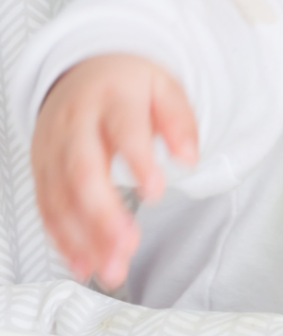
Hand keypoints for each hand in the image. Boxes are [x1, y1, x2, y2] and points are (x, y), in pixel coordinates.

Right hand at [31, 54, 197, 288]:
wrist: (85, 69)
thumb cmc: (130, 85)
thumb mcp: (164, 87)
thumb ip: (179, 120)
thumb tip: (189, 158)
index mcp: (112, 97)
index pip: (125, 130)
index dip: (139, 161)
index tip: (157, 191)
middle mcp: (75, 123)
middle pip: (82, 170)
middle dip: (102, 214)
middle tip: (126, 245)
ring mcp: (52, 147)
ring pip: (60, 196)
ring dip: (82, 237)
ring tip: (111, 266)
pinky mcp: (41, 169)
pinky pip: (46, 208)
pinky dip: (62, 239)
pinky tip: (83, 262)